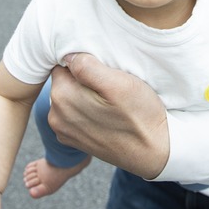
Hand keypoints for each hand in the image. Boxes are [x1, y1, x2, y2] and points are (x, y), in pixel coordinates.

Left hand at [47, 53, 169, 178]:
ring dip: (86, 94)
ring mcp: (63, 130)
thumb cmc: (140, 117)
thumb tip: (68, 55)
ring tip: (110, 102)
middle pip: (65, 80)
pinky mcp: (73, 139)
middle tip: (110, 86)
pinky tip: (106, 115)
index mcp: (62, 97)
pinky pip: (75, 113)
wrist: (152, 153)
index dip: (84, 62)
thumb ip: (87, 66)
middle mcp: (56, 115)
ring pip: (70, 96)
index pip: (62, 63)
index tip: (104, 71)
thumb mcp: (119, 83)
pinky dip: (87, 110)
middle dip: (84, 79)